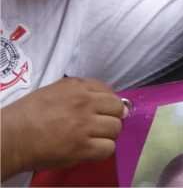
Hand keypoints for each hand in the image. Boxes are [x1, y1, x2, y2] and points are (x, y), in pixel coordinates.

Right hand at [0, 78, 124, 177]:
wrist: (10, 137)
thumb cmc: (25, 115)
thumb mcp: (52, 91)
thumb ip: (78, 92)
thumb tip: (101, 99)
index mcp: (76, 87)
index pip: (108, 91)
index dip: (107, 103)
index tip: (101, 111)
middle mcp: (84, 103)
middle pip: (117, 108)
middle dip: (111, 117)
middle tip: (99, 126)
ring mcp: (84, 125)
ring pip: (115, 128)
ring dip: (107, 135)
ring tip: (93, 139)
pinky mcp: (81, 147)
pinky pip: (108, 148)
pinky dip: (102, 151)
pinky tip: (90, 150)